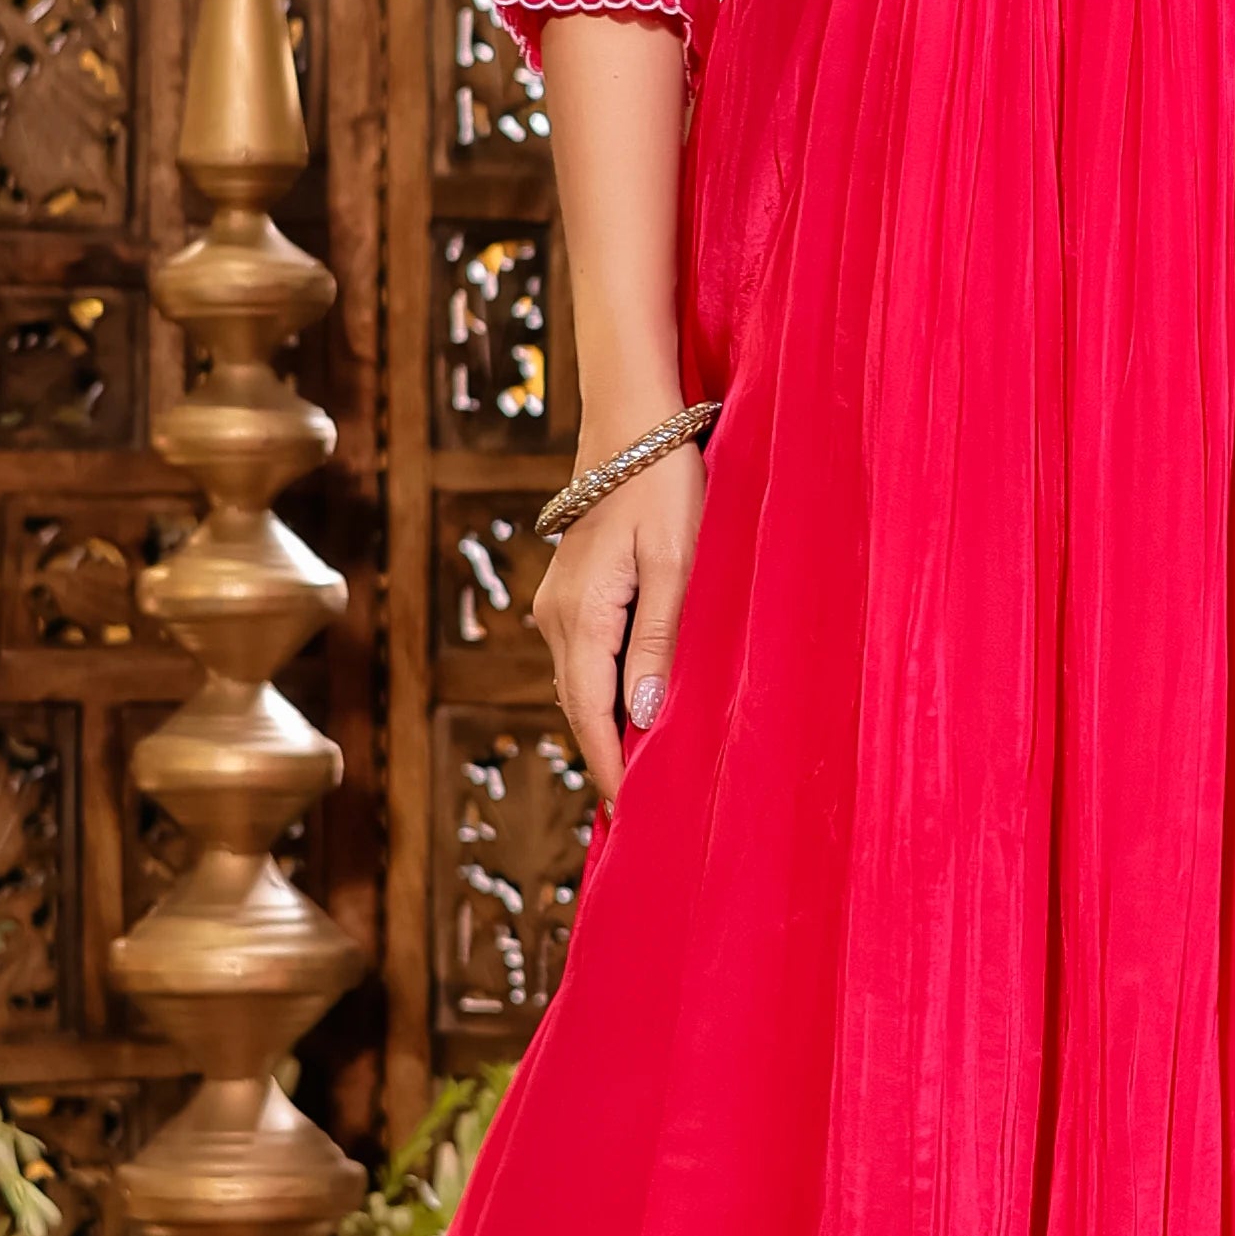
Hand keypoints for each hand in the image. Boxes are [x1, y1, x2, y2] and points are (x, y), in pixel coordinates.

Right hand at [533, 444, 704, 807]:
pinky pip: (584, 655)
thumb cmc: (665, 485)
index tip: (633, 813)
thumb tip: (639, 718)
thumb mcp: (677, 564)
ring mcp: (558, 602)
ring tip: (642, 767)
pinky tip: (632, 704)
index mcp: (582, 616)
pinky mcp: (571, 589)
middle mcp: (557, 616)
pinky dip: (604, 688)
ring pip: (580, 682)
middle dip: (606, 754)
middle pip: (579, 706)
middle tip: (642, 807)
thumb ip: (658, 642)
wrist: (633, 422)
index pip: (591, 714)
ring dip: (605, 723)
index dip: (610, 766)